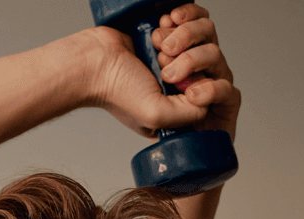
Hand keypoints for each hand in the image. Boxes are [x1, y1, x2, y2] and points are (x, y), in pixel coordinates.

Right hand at [81, 4, 239, 140]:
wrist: (93, 58)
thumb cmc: (116, 89)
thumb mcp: (157, 115)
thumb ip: (190, 113)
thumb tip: (210, 98)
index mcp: (175, 105)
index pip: (207, 87)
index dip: (196, 78)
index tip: (173, 80)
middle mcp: (175, 79)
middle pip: (207, 58)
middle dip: (186, 56)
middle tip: (161, 63)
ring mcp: (171, 54)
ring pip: (199, 35)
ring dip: (181, 36)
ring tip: (157, 43)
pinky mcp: (166, 32)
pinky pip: (189, 18)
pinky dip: (178, 18)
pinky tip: (161, 25)